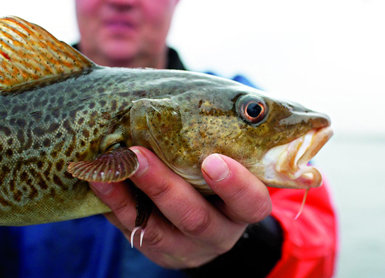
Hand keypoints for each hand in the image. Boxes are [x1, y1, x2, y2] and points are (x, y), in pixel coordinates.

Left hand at [89, 146, 271, 268]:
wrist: (205, 217)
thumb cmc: (217, 175)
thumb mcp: (229, 161)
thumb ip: (220, 141)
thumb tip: (187, 98)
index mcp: (243, 209)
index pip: (250, 203)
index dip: (235, 185)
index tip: (212, 160)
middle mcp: (218, 233)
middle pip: (196, 218)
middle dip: (165, 187)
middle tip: (140, 155)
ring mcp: (185, 247)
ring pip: (158, 230)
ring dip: (132, 195)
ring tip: (113, 165)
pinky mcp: (158, 250)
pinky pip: (133, 231)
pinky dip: (116, 205)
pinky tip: (101, 181)